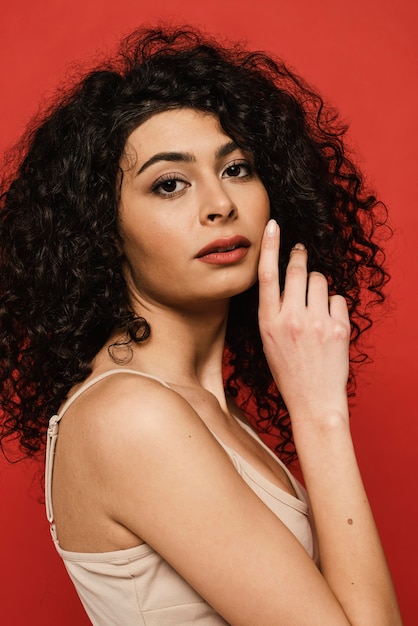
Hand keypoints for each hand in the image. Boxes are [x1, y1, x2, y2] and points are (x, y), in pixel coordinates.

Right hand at [258, 220, 349, 425]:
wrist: (314, 400)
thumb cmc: (289, 371)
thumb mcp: (269, 340)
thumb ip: (275, 310)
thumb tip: (286, 281)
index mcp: (269, 322)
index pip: (267, 276)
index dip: (270, 247)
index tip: (273, 225)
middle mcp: (291, 319)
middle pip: (296, 270)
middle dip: (299, 256)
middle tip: (300, 251)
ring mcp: (317, 322)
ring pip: (319, 281)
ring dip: (317, 286)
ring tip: (315, 307)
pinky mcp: (339, 328)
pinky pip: (338, 298)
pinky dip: (334, 305)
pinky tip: (328, 322)